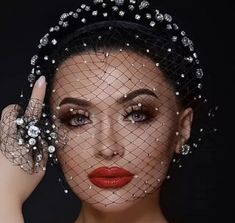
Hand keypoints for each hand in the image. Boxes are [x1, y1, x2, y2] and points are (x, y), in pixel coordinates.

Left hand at [0, 76, 46, 220]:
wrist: (1, 199)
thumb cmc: (21, 184)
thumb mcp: (39, 165)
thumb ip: (41, 148)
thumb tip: (39, 138)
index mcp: (23, 139)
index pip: (32, 110)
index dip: (38, 94)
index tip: (41, 81)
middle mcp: (7, 137)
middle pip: (9, 111)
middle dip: (17, 114)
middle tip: (24, 128)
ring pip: (5, 125)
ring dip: (13, 130)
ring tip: (17, 148)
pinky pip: (2, 138)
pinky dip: (8, 143)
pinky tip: (11, 158)